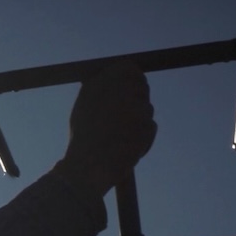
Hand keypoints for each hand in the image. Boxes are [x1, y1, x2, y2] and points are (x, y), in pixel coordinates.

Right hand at [56, 60, 156, 196]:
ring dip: (139, 122)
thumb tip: (121, 84)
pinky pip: (151, 127)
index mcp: (100, 83)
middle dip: (139, 100)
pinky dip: (144, 138)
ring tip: (119, 139)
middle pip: (142, 87)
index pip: (128, 68)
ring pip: (147, 109)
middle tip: (130, 116)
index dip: (134, 78)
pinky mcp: (146, 124)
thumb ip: (103, 92)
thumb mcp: (85, 108)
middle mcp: (118, 90)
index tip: (134, 87)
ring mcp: (134, 107)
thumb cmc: (84, 141)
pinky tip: (128, 148)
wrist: (88, 167)